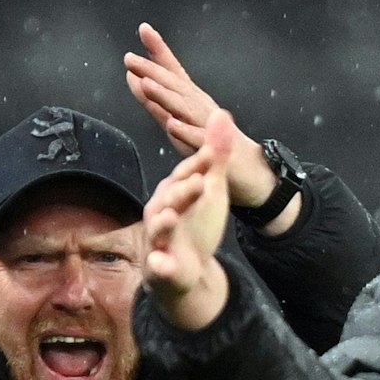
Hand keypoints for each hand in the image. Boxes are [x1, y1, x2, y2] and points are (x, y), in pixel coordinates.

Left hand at [125, 23, 300, 230]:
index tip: (144, 29)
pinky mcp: (215, 148)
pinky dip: (186, 132)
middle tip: (131, 59)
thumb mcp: (180, 118)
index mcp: (192, 98)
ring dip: (166, 96)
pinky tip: (173, 125)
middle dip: (153, 72)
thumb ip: (156, 100)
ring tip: (146, 84)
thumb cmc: (210, 141)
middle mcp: (200, 106)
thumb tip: (133, 76)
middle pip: (175, 87)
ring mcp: (208, 126)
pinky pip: (199, 141)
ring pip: (185, 109)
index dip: (159, 50)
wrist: (248, 168)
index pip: (173, 71)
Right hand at [144, 110, 235, 330]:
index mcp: (175, 190)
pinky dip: (160, 265)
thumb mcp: (211, 187)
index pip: (188, 173)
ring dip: (164, 223)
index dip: (200, 164)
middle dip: (182, 190)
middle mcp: (163, 210)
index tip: (213, 152)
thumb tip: (220, 112)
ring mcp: (160, 238)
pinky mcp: (161, 266)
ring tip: (171, 216)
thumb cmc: (195, 221)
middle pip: (171, 197)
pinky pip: (158, 266)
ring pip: (159, 228)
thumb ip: (215, 155)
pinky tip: (163, 264)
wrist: (188, 266)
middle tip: (198, 182)